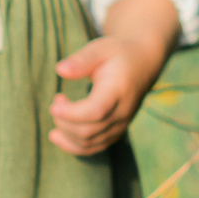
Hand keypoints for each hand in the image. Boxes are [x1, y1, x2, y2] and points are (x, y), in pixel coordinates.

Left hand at [49, 0, 180, 154]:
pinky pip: (93, 148)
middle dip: (63, 120)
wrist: (143, 64)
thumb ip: (81, 60)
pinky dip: (73, 146)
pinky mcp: (116, 131)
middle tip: (56, 101)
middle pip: (88, 131)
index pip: (95, 111)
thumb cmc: (117, 54)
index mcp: (118, 90)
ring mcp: (121, 125)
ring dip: (65, 133)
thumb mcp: (100, 49)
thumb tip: (60, 70)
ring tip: (58, 112)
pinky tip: (59, 134)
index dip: (71, 113)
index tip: (55, 102)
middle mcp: (122, 112)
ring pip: (88, 143)